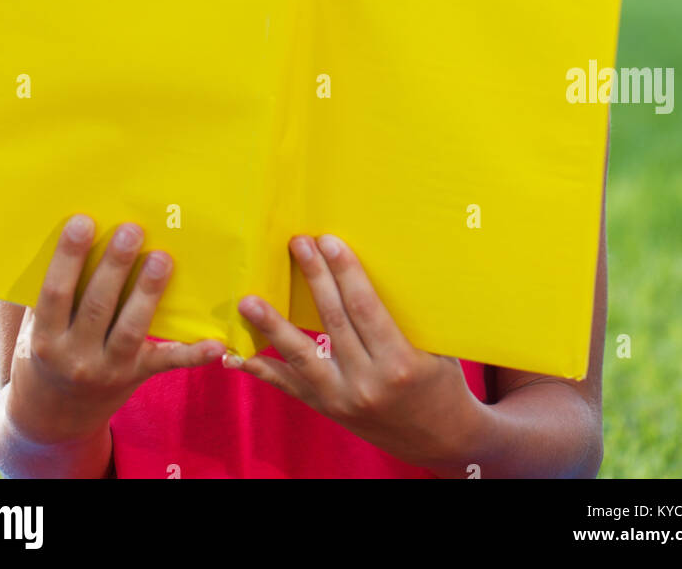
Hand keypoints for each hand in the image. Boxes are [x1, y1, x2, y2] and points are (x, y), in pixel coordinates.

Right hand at [6, 215, 225, 444]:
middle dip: (115, 266)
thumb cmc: (45, 354)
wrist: (52, 417)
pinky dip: (193, 354)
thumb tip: (67, 234)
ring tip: (162, 258)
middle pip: (97, 306)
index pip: (56, 293)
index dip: (68, 258)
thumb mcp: (35, 329)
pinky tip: (216, 343)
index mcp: (46, 339)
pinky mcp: (136, 375)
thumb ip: (49, 294)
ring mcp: (109, 369)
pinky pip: (166, 362)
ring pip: (131, 328)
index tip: (83, 221)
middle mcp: (76, 357)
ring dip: (148, 292)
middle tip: (131, 230)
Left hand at [227, 233, 486, 468]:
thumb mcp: (435, 347)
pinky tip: (238, 355)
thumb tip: (375, 266)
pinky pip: (291, 387)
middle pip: (332, 321)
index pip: (364, 308)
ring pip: (302, 356)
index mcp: (400, 363)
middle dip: (314, 278)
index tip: (328, 241)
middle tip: (297, 243)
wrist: (443, 440)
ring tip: (249, 301)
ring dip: (273, 326)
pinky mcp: (329, 409)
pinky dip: (263, 369)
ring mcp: (343, 400)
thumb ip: (404, 316)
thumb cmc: (443, 382)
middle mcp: (368, 383)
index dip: (345, 272)